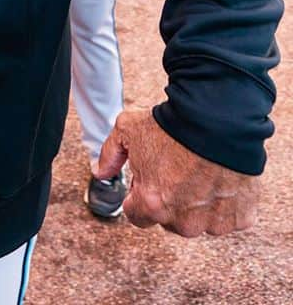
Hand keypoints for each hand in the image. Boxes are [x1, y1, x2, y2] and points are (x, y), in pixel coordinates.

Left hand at [97, 108, 259, 236]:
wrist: (218, 118)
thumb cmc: (171, 124)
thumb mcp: (126, 130)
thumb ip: (109, 155)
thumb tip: (100, 172)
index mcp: (152, 204)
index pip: (136, 215)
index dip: (138, 194)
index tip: (146, 178)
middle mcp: (183, 221)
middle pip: (168, 219)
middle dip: (168, 199)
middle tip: (173, 170)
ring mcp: (214, 223)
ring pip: (199, 221)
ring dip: (197, 203)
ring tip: (198, 170)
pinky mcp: (241, 218)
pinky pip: (228, 216)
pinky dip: (224, 201)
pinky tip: (219, 176)